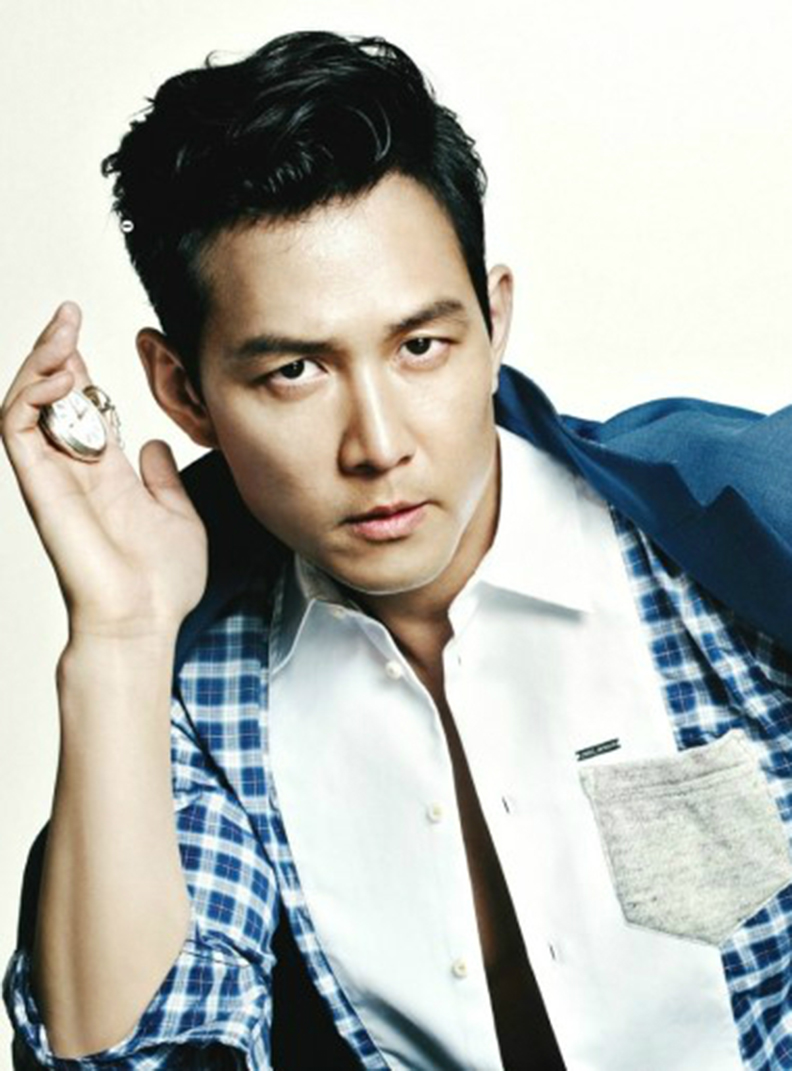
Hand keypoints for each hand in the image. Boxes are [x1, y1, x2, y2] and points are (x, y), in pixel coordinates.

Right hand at [1, 302, 207, 637]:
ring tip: (61, 335)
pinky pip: (18, 430)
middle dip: (54, 351)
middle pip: (48, 397)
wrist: (143, 622)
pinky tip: (59, 376)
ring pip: (25, 405)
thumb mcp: (177, 516)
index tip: (85, 327)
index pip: (80, 407)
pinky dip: (30, 395)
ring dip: (39, 364)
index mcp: (104, 473)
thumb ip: (161, 479)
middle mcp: (72, 470)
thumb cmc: (160, 583)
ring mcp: (52, 477)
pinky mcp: (39, 487)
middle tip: (67, 314)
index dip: (77, 366)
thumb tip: (153, 445)